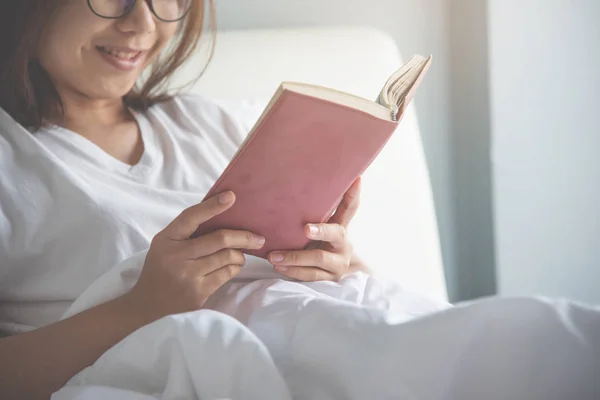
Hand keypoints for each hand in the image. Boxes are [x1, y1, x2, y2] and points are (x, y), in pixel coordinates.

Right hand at [124, 191, 265, 322]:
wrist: (148, 305)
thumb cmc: (162, 268)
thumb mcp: (165, 245)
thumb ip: (187, 232)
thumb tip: (222, 213)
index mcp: (167, 239)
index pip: (192, 217)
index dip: (212, 206)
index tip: (231, 197)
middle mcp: (176, 255)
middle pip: (219, 239)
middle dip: (244, 237)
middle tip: (258, 238)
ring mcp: (187, 275)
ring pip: (227, 257)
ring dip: (240, 255)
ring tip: (240, 255)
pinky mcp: (198, 292)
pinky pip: (227, 274)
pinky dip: (235, 268)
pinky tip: (232, 267)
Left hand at [268, 177, 360, 281]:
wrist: (343, 271)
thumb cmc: (328, 243)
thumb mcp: (331, 225)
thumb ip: (327, 208)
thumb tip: (328, 179)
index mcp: (342, 228)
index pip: (349, 207)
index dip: (352, 194)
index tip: (355, 181)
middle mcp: (343, 245)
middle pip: (335, 234)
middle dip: (321, 231)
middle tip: (305, 228)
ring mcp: (337, 264)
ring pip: (318, 260)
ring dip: (295, 258)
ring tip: (274, 256)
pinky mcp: (328, 279)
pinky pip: (310, 276)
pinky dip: (293, 271)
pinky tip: (279, 267)